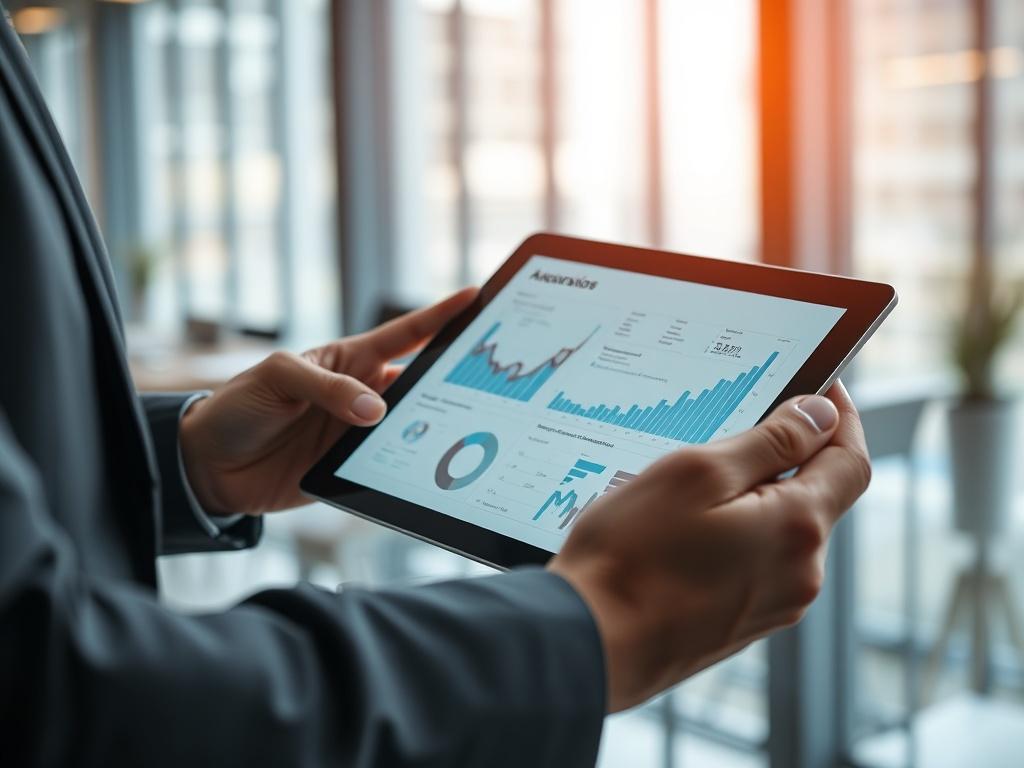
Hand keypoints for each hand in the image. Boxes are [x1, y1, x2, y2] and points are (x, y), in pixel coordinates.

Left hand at [179, 288, 477, 514]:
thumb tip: (375, 411)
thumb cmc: (238, 406)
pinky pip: (390, 469)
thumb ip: (327, 388)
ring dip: (435, 429)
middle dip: (453, 378)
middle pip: (419, 384)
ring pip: (412, 429)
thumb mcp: (277, 378)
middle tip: (491, 377)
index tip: (474, 298)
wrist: (206, 466)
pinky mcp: (353, 471)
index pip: (403, 335)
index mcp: (348, 362)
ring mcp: (360, 435)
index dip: (438, 317)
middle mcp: (362, 396)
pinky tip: (433, 472)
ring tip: (471, 428)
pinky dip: (411, 471)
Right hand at [549, 382, 870, 712]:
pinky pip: (756, 563)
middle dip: (789, 457)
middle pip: (817, 496)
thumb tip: (821, 414)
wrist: (589, 642)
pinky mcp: (741, 623)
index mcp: (798, 529)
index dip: (842, 418)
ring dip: (756, 498)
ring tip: (693, 485)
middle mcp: (800, 574)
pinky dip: (736, 534)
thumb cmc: (631, 555)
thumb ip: (770, 442)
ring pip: (782, 531)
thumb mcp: (698, 473)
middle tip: (736, 426)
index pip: (850, 460)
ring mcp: (773, 606)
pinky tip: (684, 530)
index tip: (823, 387)